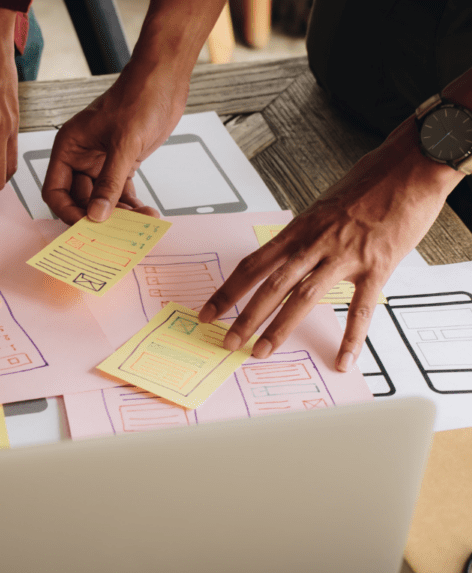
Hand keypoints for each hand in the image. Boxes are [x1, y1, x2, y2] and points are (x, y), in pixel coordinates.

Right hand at [42, 57, 188, 223]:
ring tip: (138, 222)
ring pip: (102, 199)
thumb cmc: (137, 99)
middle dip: (97, 216)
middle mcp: (81, 158)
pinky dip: (131, 205)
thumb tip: (97, 216)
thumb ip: (109, 183)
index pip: (55, 191)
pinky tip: (145, 213)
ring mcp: (101, 162)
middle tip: (115, 232)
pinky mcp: (121, 164)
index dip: (67, 211)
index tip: (86, 226)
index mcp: (68, 148)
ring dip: (119, 214)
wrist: (164, 82)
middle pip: (79, 200)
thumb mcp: (123, 144)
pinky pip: (120, 192)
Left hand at [198, 119, 462, 370]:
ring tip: (262, 351)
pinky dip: (351, 337)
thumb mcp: (324, 205)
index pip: (253, 264)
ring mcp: (345, 256)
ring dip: (279, 327)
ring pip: (303, 297)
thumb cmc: (371, 181)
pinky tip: (342, 357)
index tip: (209, 311)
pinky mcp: (377, 266)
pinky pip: (361, 308)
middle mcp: (315, 243)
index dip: (228, 290)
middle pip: (270, 285)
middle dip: (245, 316)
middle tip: (228, 342)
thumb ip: (307, 233)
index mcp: (300, 229)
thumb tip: (291, 253)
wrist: (413, 165)